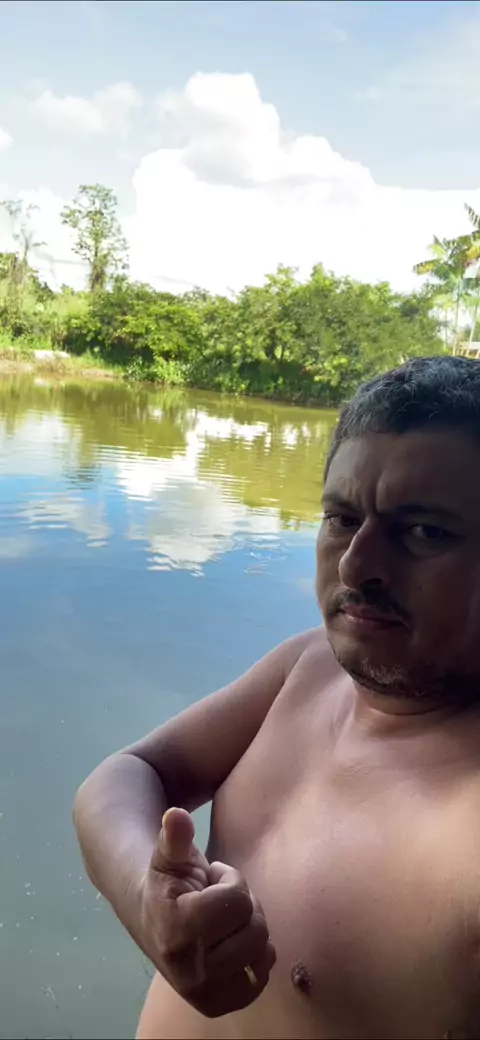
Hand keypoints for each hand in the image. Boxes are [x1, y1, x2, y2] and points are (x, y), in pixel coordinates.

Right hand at [137, 807, 275, 1017]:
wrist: (151, 921)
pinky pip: (262, 979)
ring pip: (263, 952)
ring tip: (222, 923)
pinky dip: (257, 959)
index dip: (229, 882)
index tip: (207, 882)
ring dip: (248, 931)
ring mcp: (203, 993)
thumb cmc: (167, 881)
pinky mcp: (217, 1005)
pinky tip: (233, 944)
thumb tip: (176, 814)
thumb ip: (175, 836)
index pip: (237, 901)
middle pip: (256, 928)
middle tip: (215, 902)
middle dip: (241, 907)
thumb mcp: (169, 854)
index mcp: (176, 930)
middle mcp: (189, 971)